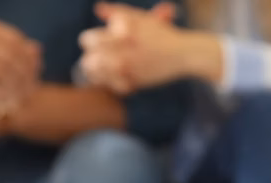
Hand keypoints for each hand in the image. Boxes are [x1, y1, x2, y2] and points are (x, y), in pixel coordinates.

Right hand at [0, 15, 40, 102]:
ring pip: (4, 75)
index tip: (37, 75)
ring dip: (16, 90)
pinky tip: (4, 104)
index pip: (18, 43)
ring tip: (20, 100)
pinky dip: (1, 98)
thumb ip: (9, 45)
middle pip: (14, 59)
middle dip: (26, 78)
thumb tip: (38, 51)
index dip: (30, 60)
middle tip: (32, 91)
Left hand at [80, 2, 222, 93]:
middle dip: (90, 59)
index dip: (89, 42)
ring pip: (97, 77)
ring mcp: (127, 69)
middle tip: (96, 59)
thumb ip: (117, 12)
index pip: (87, 40)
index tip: (96, 44)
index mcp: (119, 33)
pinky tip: (117, 79)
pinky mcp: (134, 83)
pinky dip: (112, 84)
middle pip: (88, 61)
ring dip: (96, 73)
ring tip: (104, 70)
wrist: (183, 54)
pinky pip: (112, 87)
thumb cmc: (162, 33)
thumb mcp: (141, 18)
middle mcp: (121, 51)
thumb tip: (98, 8)